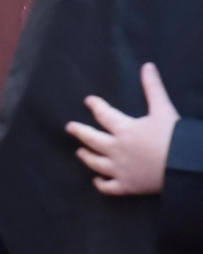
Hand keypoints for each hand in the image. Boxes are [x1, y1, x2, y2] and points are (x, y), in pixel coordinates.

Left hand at [66, 63, 179, 195]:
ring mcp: (120, 169)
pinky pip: (109, 187)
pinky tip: (96, 181)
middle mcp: (116, 149)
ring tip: (79, 152)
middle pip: (92, 139)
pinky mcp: (128, 186)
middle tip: (69, 127)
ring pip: (96, 163)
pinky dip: (101, 184)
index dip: (95, 106)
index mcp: (124, 129)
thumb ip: (153, 88)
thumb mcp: (163, 108)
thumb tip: (147, 66)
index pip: (104, 114)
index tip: (88, 101)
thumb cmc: (173, 136)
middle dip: (79, 132)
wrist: (184, 166)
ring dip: (87, 157)